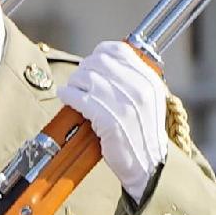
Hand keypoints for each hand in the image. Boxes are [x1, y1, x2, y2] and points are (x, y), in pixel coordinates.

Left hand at [58, 42, 171, 199]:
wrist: (147, 163)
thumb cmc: (141, 132)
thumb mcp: (148, 99)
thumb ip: (132, 79)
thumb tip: (103, 61)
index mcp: (149, 80)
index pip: (119, 51)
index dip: (100, 53)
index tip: (92, 62)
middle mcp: (139, 89)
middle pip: (99, 62)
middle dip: (84, 69)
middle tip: (79, 81)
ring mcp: (125, 104)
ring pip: (87, 78)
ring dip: (74, 83)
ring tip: (73, 90)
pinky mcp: (109, 120)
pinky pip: (80, 98)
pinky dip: (68, 95)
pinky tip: (65, 96)